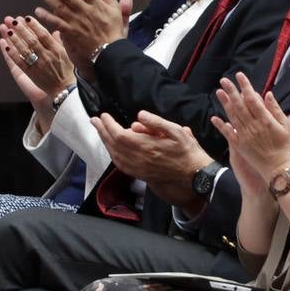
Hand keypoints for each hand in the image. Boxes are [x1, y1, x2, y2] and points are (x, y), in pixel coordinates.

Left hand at [0, 16, 74, 99]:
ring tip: (7, 30)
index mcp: (56, 50)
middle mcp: (47, 56)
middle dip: (21, 29)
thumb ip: (60, 42)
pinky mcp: (31, 73)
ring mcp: (38, 65)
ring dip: (14, 39)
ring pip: (24, 49)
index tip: (26, 18)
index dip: (34, 25)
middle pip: (32, 40)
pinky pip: (19, 62)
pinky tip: (5, 46)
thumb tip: (56, 30)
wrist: (64, 90)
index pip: (44, 34)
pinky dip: (12, 53)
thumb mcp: (67, 55)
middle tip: (13, 20)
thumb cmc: (67, 72)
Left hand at [33, 0, 131, 68]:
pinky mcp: (71, 33)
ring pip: (60, 8)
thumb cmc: (114, 31)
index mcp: (97, 5)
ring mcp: (77, 22)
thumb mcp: (117, 10)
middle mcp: (86, 12)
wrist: (111, 53)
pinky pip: (57, 23)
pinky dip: (48, 17)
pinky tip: (38, 11)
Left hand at [90, 112, 211, 203]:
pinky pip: (121, 165)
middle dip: (102, 131)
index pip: (119, 134)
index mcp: (146, 146)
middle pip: (113, 144)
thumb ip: (156, 122)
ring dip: (105, 142)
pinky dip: (113, 155)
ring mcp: (138, 168)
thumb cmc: (187, 151)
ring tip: (101, 132)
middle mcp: (139, 159)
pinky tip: (112, 150)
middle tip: (95, 121)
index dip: (108, 125)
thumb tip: (139, 116)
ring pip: (115, 155)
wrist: (194, 174)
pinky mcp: (140, 174)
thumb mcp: (176, 131)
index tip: (103, 116)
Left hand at [212, 73, 289, 181]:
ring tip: (219, 92)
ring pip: (233, 116)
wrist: (278, 169)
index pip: (253, 99)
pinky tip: (214, 118)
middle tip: (224, 80)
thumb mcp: (285, 127)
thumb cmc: (284, 147)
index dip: (245, 86)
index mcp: (265, 120)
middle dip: (232, 91)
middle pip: (240, 105)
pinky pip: (228, 134)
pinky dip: (221, 126)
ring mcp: (245, 136)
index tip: (240, 76)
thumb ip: (276, 110)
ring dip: (225, 104)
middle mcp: (253, 126)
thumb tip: (268, 94)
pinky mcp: (239, 146)